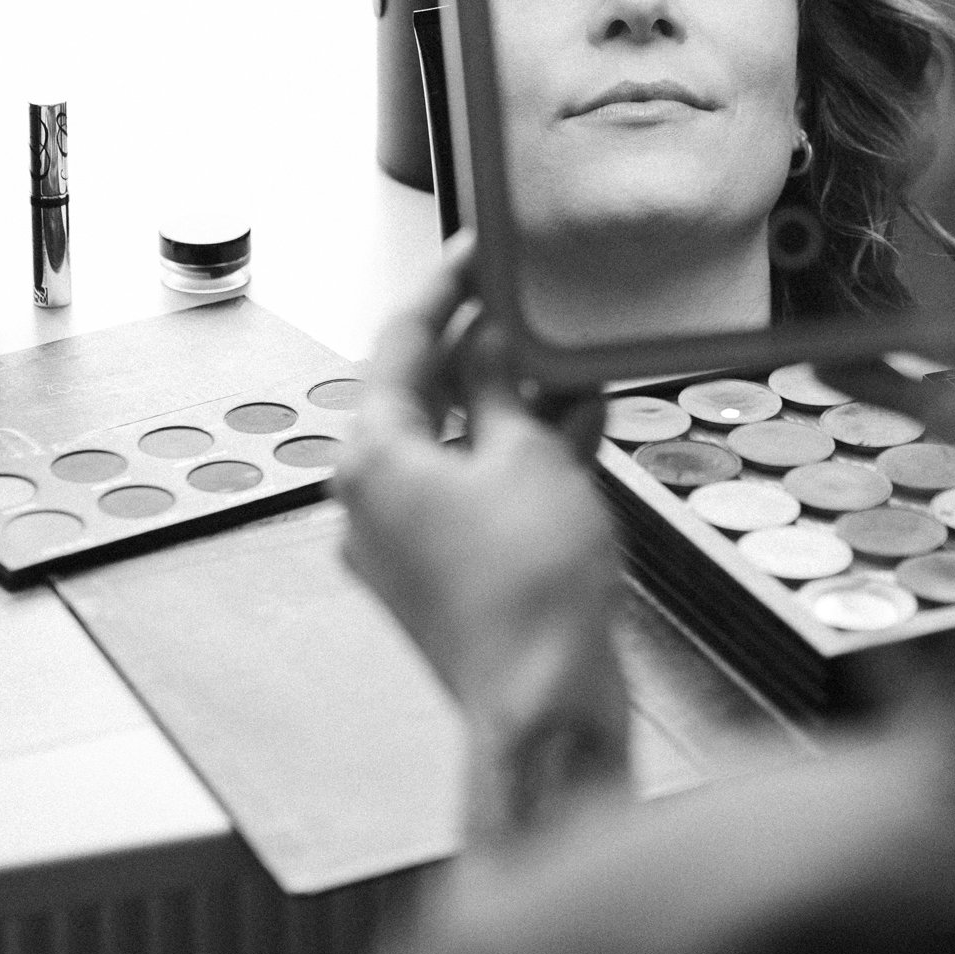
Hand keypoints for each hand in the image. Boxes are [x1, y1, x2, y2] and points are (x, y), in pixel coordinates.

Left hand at [334, 236, 628, 821]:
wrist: (547, 704)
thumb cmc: (526, 590)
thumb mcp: (525, 454)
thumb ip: (504, 386)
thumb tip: (490, 343)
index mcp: (373, 458)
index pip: (402, 340)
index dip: (446, 286)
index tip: (478, 249)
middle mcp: (377, 499)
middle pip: (429, 394)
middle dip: (492, 349)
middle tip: (537, 302)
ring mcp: (413, 542)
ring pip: (464, 444)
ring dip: (519, 403)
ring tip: (577, 364)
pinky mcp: (454, 574)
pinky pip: (484, 492)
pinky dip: (526, 459)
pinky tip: (582, 427)